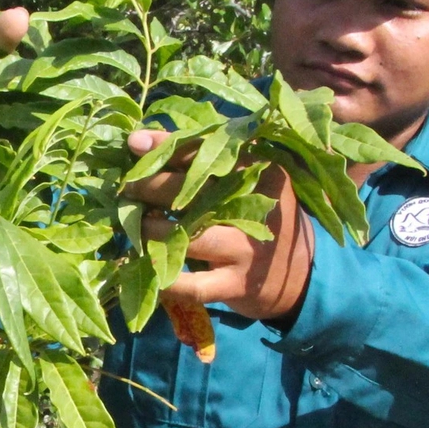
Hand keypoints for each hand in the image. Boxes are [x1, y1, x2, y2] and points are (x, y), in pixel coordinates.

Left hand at [121, 129, 313, 321]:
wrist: (303, 276)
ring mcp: (245, 249)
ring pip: (187, 235)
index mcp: (260, 172)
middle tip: (125, 187)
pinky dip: (163, 277)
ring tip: (132, 225)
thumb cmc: (262, 218)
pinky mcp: (236, 284)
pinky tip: (143, 266)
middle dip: (151, 187)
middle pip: (193, 190)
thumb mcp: (251, 183)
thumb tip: (144, 143)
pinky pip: (191, 284)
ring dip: (151, 230)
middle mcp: (255, 207)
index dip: (166, 146)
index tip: (134, 143)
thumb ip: (208, 162)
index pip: (208, 152)